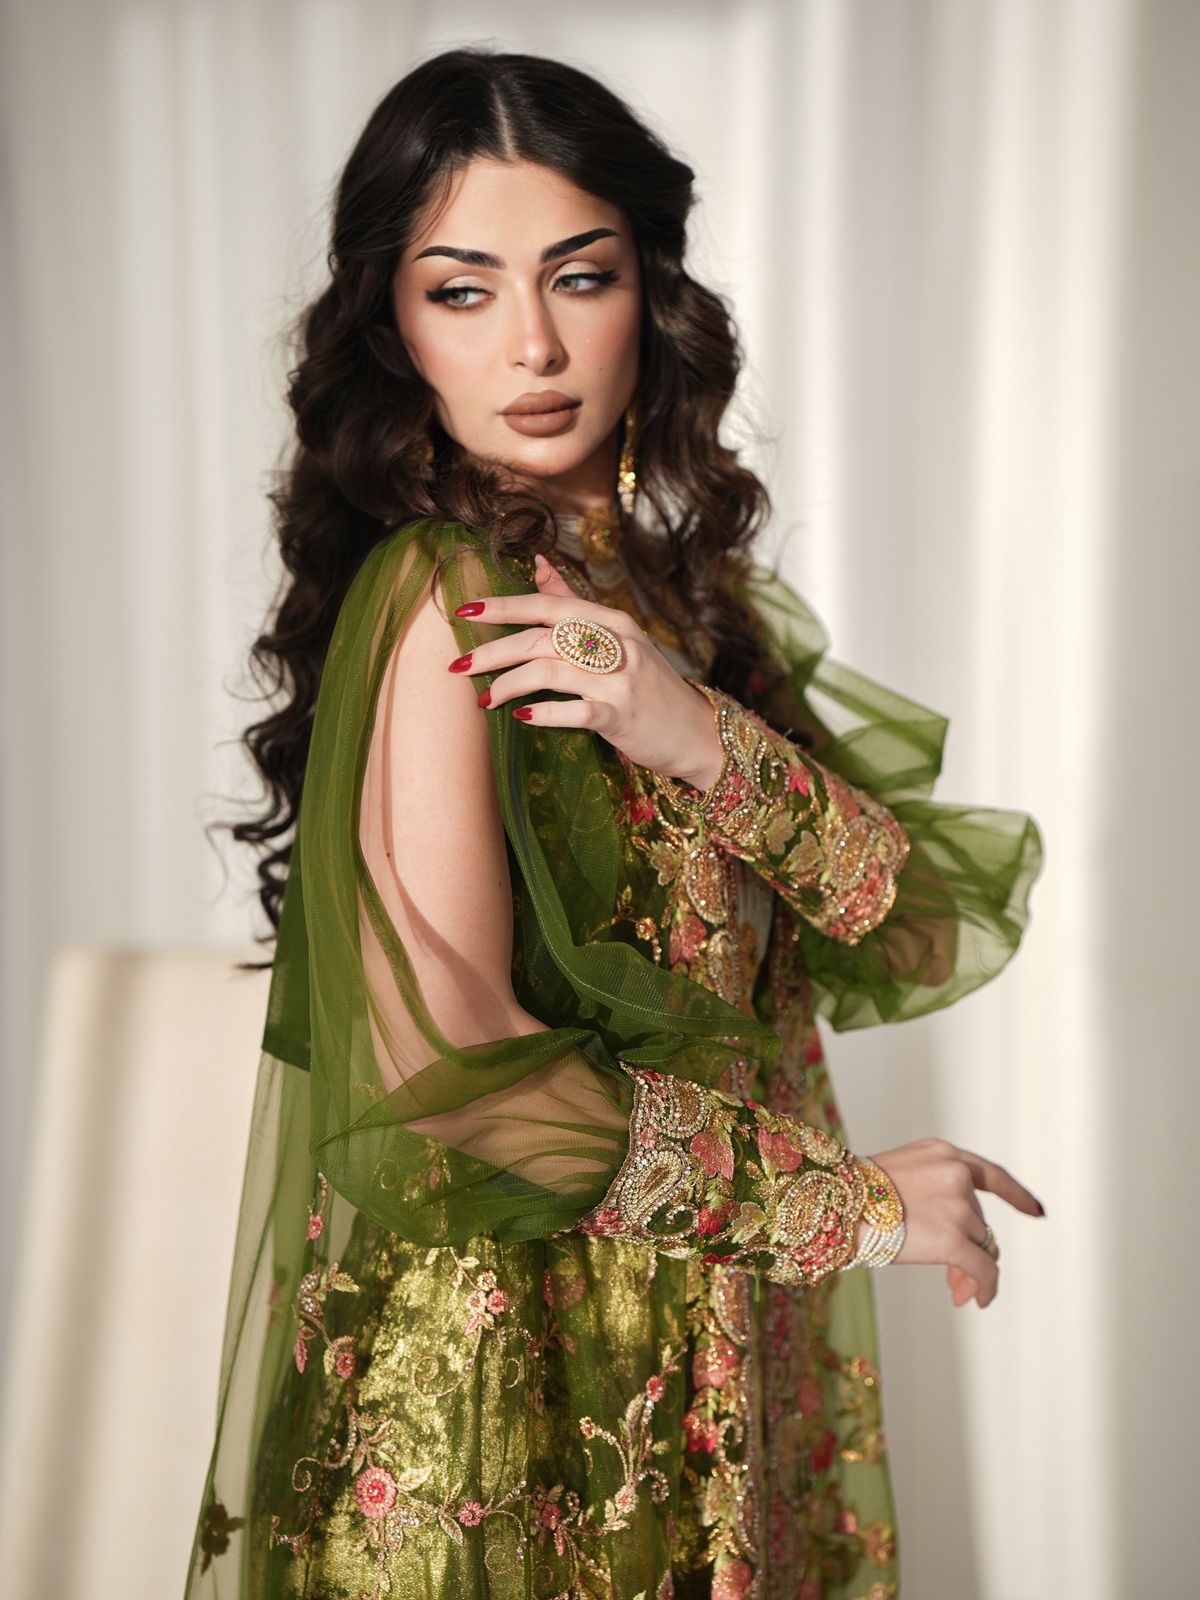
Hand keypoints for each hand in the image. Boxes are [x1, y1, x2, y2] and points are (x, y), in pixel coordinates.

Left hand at [447, 552, 723, 786]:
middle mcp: (616, 644)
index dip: (503, 606)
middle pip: (541, 638)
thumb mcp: (617, 637)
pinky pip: (575, 710)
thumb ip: (573, 602)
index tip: (464, 610)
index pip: (548, 605)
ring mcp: (620, 680)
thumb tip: (538, 562)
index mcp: (611, 620)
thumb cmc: (648, 684)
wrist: (696, 731)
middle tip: (458, 666)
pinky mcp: (621, 716)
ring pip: (550, 671)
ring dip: (508, 684)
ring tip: (483, 698)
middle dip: (493, 650)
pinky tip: (520, 717)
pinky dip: (544, 713)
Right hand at [864, 1138, 1044, 1308]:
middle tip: (953, 1278)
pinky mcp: (955, 1237)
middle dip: (970, 1249)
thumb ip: (933, 1198)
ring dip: (968, 1270)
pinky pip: (984, 1269)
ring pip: (980, 1246)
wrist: (834, 1204)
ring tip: (953, 1288)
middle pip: (979, 1221)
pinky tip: (977, 1301)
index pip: (989, 1174)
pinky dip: (985, 1287)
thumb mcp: (897, 1179)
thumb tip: (969, 1252)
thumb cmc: (852, 1198)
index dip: (1016, 1195)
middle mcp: (956, 1174)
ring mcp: (957, 1205)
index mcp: (942, 1153)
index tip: (1036, 1211)